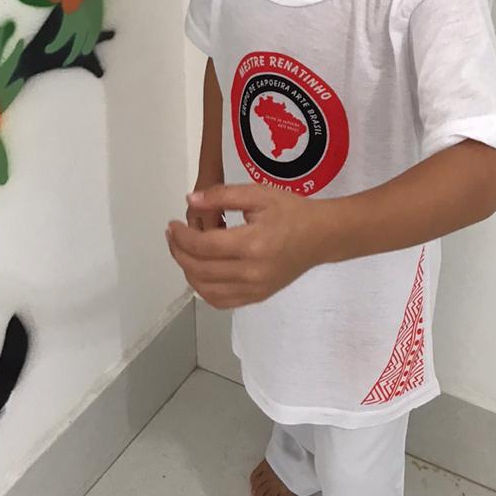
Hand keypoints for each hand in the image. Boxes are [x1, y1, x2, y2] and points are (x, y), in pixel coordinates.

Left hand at [165, 183, 328, 308]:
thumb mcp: (259, 194)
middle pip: (201, 269)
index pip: (204, 246)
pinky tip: (200, 272)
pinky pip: (221, 301)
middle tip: (173, 236)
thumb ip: (222, 195)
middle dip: (179, 252)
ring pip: (206, 290)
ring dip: (187, 272)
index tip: (172, 224)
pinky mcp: (258, 296)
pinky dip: (204, 289)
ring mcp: (255, 288)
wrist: (322, 236)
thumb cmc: (292, 211)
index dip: (181, 236)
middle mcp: (252, 271)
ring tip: (183, 252)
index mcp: (252, 243)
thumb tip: (190, 201)